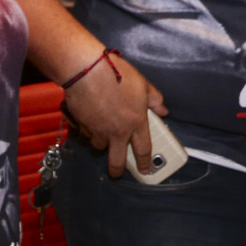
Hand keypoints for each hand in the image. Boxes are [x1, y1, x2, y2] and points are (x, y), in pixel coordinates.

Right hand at [64, 52, 164, 178]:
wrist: (86, 71)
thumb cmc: (117, 74)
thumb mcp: (142, 84)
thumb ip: (154, 99)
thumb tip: (163, 110)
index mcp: (136, 122)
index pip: (143, 149)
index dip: (145, 162)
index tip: (145, 170)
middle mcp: (117, 131)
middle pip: (117, 160)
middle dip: (117, 170)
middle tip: (116, 174)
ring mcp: (98, 130)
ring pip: (99, 145)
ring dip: (101, 143)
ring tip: (102, 134)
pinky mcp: (82, 125)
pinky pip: (86, 132)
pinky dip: (88, 129)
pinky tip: (89, 119)